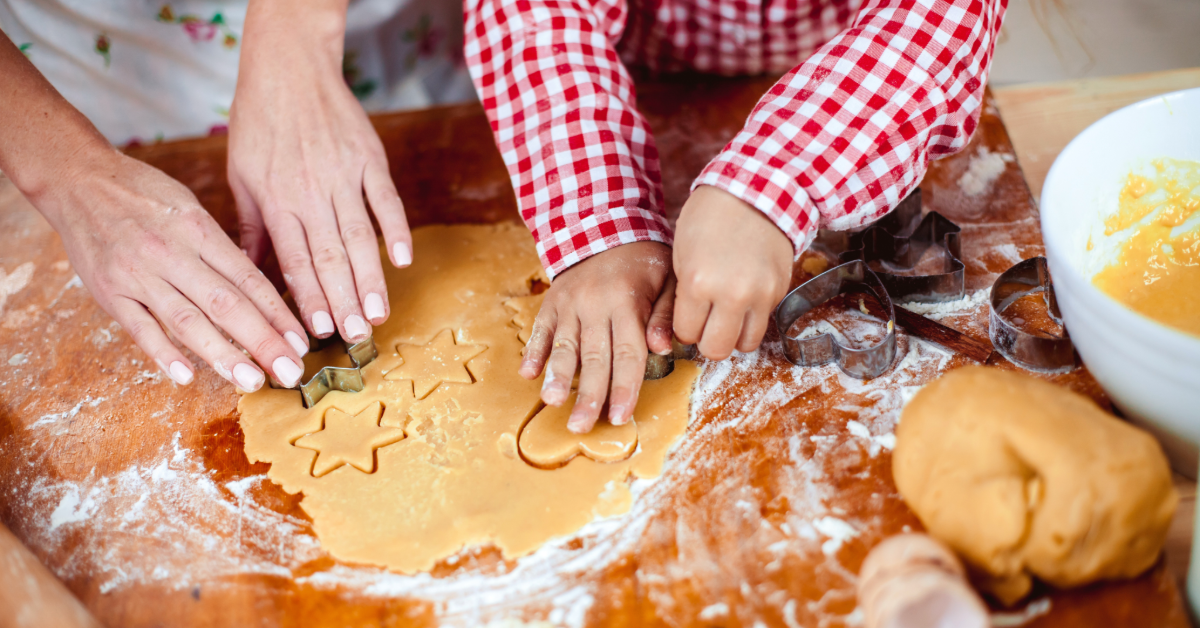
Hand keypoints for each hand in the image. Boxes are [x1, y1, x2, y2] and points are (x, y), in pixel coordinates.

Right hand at [38, 148, 308, 389]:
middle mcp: (173, 254)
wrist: (77, 179)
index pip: (248, 279)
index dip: (277, 314)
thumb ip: (221, 249)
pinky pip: (139, 327)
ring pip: (187, 321)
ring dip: (222, 354)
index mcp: (200, 231)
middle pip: (226, 304)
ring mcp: (139, 275)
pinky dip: (162, 353)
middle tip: (290, 372)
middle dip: (263, 342)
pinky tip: (186, 376)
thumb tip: (258, 290)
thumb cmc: (143, 193)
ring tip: (252, 381)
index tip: (301, 342)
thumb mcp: (191, 208)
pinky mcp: (109, 291)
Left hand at [228, 1, 409, 342]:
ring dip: (371, 278)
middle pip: (330, 256)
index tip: (319, 331)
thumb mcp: (241, 175)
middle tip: (357, 336)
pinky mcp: (371, 159)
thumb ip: (252, 227)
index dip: (309, 297)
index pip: (294, 260)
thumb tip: (250, 273)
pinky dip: (396, 229)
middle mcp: (311, 192)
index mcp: (277, 200)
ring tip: (379, 313)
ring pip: (360, 236)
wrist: (289, 67)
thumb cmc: (259, 122)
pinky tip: (403, 258)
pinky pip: (386, 200)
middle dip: (344, 300)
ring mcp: (344, 175)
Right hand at [520, 242, 674, 433]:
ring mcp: (570, 303)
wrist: (604, 225)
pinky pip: (541, 329)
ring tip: (551, 402)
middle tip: (581, 427)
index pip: (627, 353)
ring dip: (557, 376)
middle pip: (593, 357)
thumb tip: (662, 349)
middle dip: (588, 395)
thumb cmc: (644, 260)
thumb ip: (665, 315)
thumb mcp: (668, 279)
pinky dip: (534, 351)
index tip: (620, 418)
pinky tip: (528, 374)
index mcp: (627, 302)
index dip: (624, 388)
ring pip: (564, 345)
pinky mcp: (552, 302)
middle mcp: (595, 304)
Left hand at [673, 185, 792, 359]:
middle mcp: (732, 294)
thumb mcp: (681, 253)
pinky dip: (751, 319)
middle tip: (705, 322)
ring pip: (745, 345)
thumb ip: (683, 294)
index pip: (686, 333)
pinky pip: (763, 323)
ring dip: (732, 335)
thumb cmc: (710, 217)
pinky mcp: (780, 291)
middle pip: (716, 350)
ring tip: (726, 315)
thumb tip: (685, 328)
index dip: (684, 327)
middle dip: (706, 340)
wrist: (756, 190)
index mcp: (698, 282)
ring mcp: (760, 294)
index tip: (687, 315)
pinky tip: (743, 298)